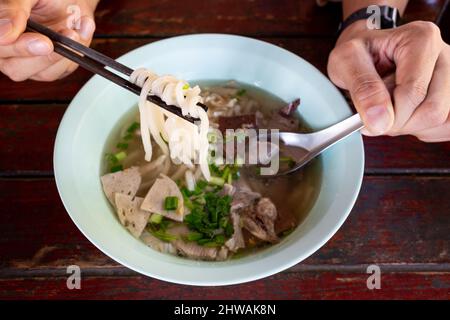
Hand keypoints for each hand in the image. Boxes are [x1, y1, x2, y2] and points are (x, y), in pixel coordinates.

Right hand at [0, 0, 97, 81]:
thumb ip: (13, 10)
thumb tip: (5, 34)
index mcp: (0, 34)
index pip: (1, 49)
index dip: (18, 48)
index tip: (41, 41)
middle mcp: (11, 53)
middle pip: (17, 69)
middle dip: (42, 56)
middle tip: (55, 41)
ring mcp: (34, 63)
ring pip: (44, 73)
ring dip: (63, 53)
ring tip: (72, 31)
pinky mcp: (55, 68)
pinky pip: (65, 68)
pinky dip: (76, 51)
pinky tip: (79, 32)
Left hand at [328, 20, 449, 141]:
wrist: (364, 52)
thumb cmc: (358, 52)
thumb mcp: (345, 61)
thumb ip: (362, 88)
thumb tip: (379, 119)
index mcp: (421, 39)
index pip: (413, 92)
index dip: (389, 115)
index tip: (368, 119)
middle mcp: (444, 54)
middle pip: (432, 110)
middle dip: (399, 123)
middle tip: (377, 115)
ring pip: (441, 120)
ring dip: (410, 126)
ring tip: (390, 111)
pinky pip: (445, 126)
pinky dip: (422, 129)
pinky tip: (405, 116)